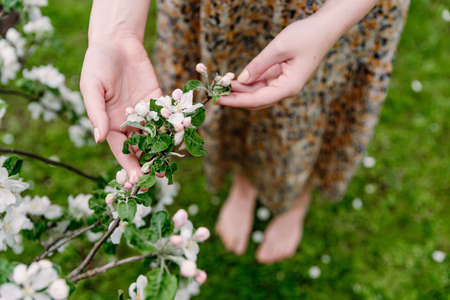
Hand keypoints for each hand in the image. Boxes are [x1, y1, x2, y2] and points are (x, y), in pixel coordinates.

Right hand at [80, 36, 161, 181]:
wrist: (116, 41)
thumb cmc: (97, 64)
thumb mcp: (92, 88)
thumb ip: (96, 113)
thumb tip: (98, 139)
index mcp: (111, 123)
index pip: (120, 149)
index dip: (128, 165)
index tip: (135, 180)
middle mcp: (129, 121)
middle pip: (141, 146)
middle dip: (149, 162)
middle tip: (159, 176)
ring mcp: (145, 111)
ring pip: (156, 134)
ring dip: (164, 148)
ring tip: (173, 162)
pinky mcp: (159, 98)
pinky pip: (167, 114)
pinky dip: (175, 124)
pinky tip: (184, 135)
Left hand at [218, 16, 339, 109]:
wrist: (324, 28)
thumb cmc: (306, 36)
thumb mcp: (278, 48)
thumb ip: (258, 65)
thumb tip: (241, 80)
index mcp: (289, 87)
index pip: (257, 100)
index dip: (236, 101)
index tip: (219, 100)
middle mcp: (286, 89)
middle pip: (256, 100)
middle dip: (235, 98)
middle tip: (214, 94)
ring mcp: (283, 84)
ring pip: (257, 93)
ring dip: (239, 90)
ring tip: (220, 85)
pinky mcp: (281, 77)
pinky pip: (260, 83)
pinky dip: (247, 82)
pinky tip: (233, 80)